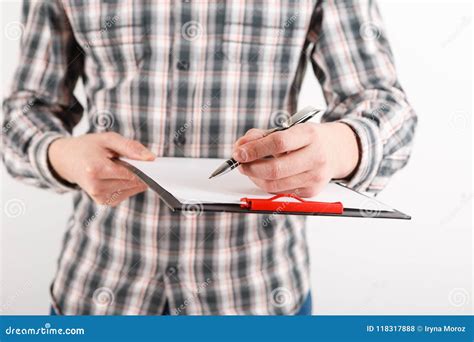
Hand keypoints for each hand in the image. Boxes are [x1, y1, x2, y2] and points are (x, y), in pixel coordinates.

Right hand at [48, 132, 154, 205]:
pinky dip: (126, 184)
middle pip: (133, 182)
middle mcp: (96, 187)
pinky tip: (116, 175)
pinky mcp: (103, 202)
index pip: (131, 174)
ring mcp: (99, 197)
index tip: (147, 161)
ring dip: (132, 178)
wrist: (67, 160)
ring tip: (117, 167)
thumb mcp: (108, 139)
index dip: (143, 167)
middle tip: (127, 160)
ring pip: (132, 189)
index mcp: (95, 170)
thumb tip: (150, 158)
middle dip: (137, 171)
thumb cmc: (88, 147)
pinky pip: (126, 193)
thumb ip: (130, 147)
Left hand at [232, 122, 359, 196]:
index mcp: (309, 135)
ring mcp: (315, 177)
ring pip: (275, 185)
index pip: (278, 143)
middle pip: (275, 169)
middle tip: (239, 163)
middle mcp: (316, 157)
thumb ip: (261, 136)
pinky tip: (263, 176)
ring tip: (248, 169)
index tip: (239, 152)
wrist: (337, 150)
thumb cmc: (308, 139)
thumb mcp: (288, 129)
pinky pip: (280, 192)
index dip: (255, 149)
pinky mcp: (311, 191)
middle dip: (251, 168)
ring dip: (255, 178)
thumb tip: (240, 148)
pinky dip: (266, 184)